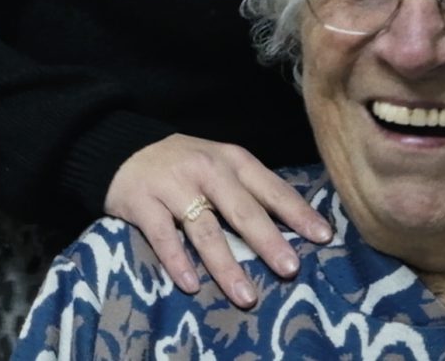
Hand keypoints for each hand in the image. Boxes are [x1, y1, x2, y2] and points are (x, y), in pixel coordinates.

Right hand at [103, 134, 333, 307]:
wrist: (122, 148)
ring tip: (246, 295)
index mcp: (231, 160)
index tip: (322, 237)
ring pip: (205, 229)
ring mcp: (173, 185)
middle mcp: (205, 169)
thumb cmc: (182, 163)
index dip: (297, 212)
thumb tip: (290, 228)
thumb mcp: (219, 163)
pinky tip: (191, 285)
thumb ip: (248, 189)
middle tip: (290, 269)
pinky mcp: (142, 202)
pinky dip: (178, 262)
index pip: (270, 188)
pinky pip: (163, 236)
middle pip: (242, 210)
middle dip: (268, 241)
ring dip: (226, 265)